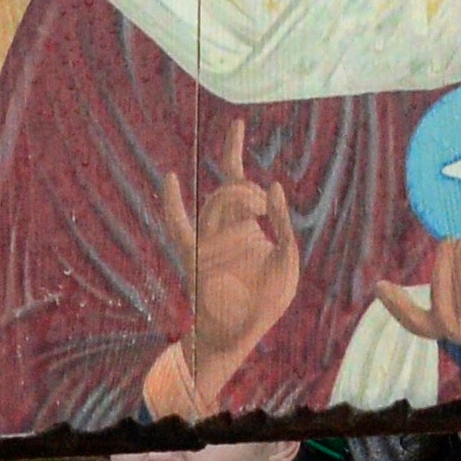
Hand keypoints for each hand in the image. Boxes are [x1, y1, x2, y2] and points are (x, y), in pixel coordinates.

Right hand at [154, 121, 299, 414]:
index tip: (238, 126)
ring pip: (216, 203)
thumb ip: (283, 226)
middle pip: (230, 188)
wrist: (238, 334)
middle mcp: (222, 226)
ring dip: (237, 199)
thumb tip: (275, 185)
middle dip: (249, 189)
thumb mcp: (287, 262)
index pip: (237, 179)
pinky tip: (173, 179)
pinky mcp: (194, 255)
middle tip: (266, 205)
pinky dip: (174, 204)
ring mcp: (206, 239)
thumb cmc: (265, 303)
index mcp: (245, 225)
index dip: (233, 149)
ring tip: (257, 207)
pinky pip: (180, 226)